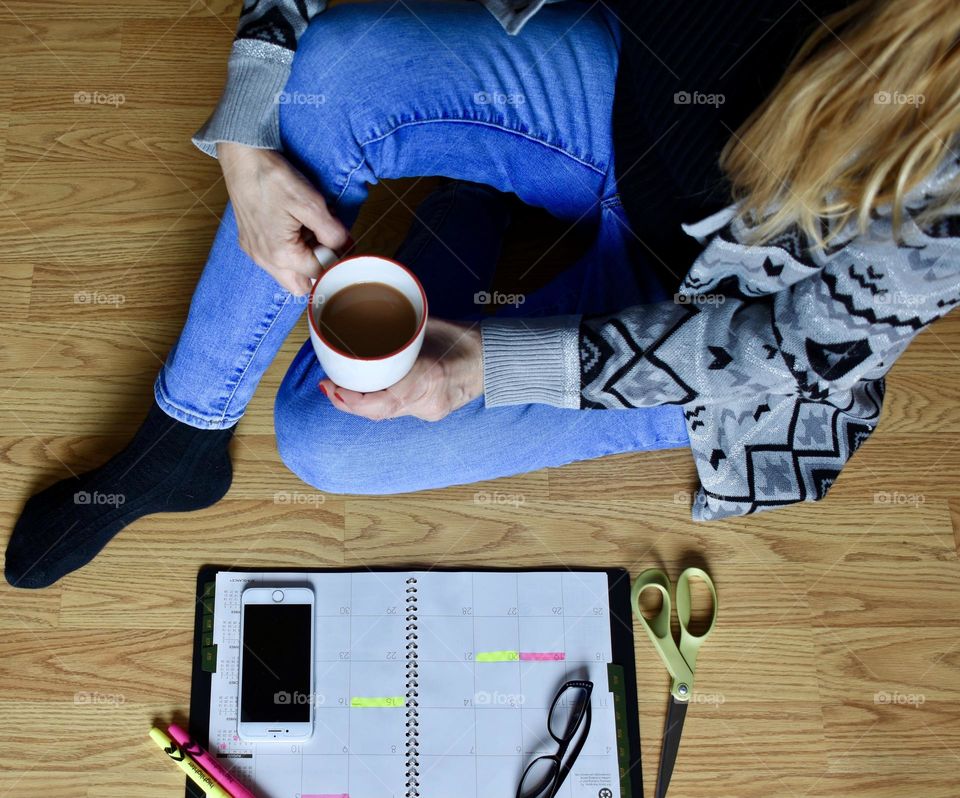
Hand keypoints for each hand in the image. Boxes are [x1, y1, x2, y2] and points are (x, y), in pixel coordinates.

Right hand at [218, 142, 350, 294]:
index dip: (335, 259)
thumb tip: (344, 247)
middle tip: (325, 244)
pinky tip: (293, 228)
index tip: (342, 242)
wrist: (242, 158)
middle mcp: (264, 260)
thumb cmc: (273, 179)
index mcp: (281, 255)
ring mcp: (254, 252)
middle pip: (300, 285)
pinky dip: (287, 252)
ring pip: (286, 275)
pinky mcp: (249, 242)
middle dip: (317, 271)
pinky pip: (273, 260)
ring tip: (308, 232)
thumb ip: (332, 232)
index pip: (319, 273)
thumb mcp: (311, 204)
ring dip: (302, 262)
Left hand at [320, 319, 482, 421]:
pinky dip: (378, 403)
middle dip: (347, 402)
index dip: (351, 399)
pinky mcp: (431, 414)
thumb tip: (361, 317)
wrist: (492, 359)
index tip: (331, 385)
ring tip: (338, 389)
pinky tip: (363, 394)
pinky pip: (397, 412)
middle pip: (378, 411)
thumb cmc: (462, 338)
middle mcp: (429, 400)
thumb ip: (396, 329)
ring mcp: (431, 411)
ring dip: (359, 404)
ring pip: (385, 414)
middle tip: (327, 386)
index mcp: (429, 376)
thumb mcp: (426, 326)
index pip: (383, 401)